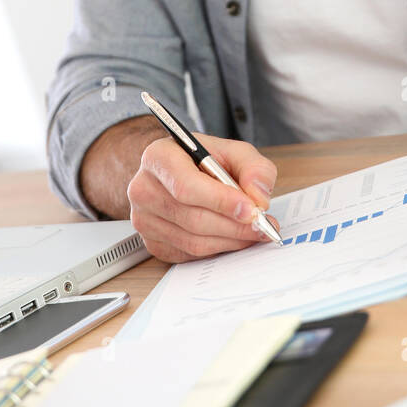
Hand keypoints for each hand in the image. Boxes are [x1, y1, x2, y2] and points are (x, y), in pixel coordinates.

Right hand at [126, 132, 280, 262]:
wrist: (177, 173)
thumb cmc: (202, 161)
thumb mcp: (232, 152)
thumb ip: (254, 168)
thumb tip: (259, 197)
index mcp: (159, 158)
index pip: (187, 186)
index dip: (221, 201)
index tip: (251, 209)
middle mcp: (143, 189)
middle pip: (192, 218)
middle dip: (234, 225)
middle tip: (263, 225)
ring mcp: (144, 219)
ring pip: (193, 241)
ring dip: (230, 241)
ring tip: (253, 232)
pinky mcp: (153, 243)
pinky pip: (190, 254)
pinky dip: (218, 249)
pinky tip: (232, 238)